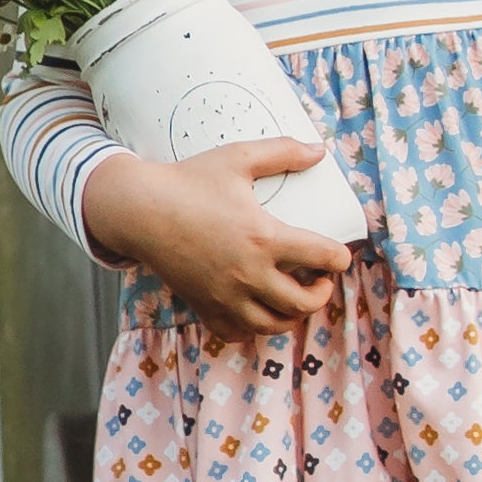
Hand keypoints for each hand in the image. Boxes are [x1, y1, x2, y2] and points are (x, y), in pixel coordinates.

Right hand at [81, 140, 345, 345]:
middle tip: (321, 280)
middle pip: (303, 304)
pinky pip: (237, 333)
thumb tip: (320, 149)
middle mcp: (249, 274)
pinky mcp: (204, 306)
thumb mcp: (239, 158)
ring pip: (273, 325)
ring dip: (293, 315)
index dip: (340, 258)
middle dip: (321, 294)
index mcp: (265, 238)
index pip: (322, 257)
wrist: (140, 210)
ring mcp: (225, 296)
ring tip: (295, 297)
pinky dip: (255, 328)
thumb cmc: (190, 181)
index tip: (341, 255)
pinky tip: (258, 309)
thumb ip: (283, 152)